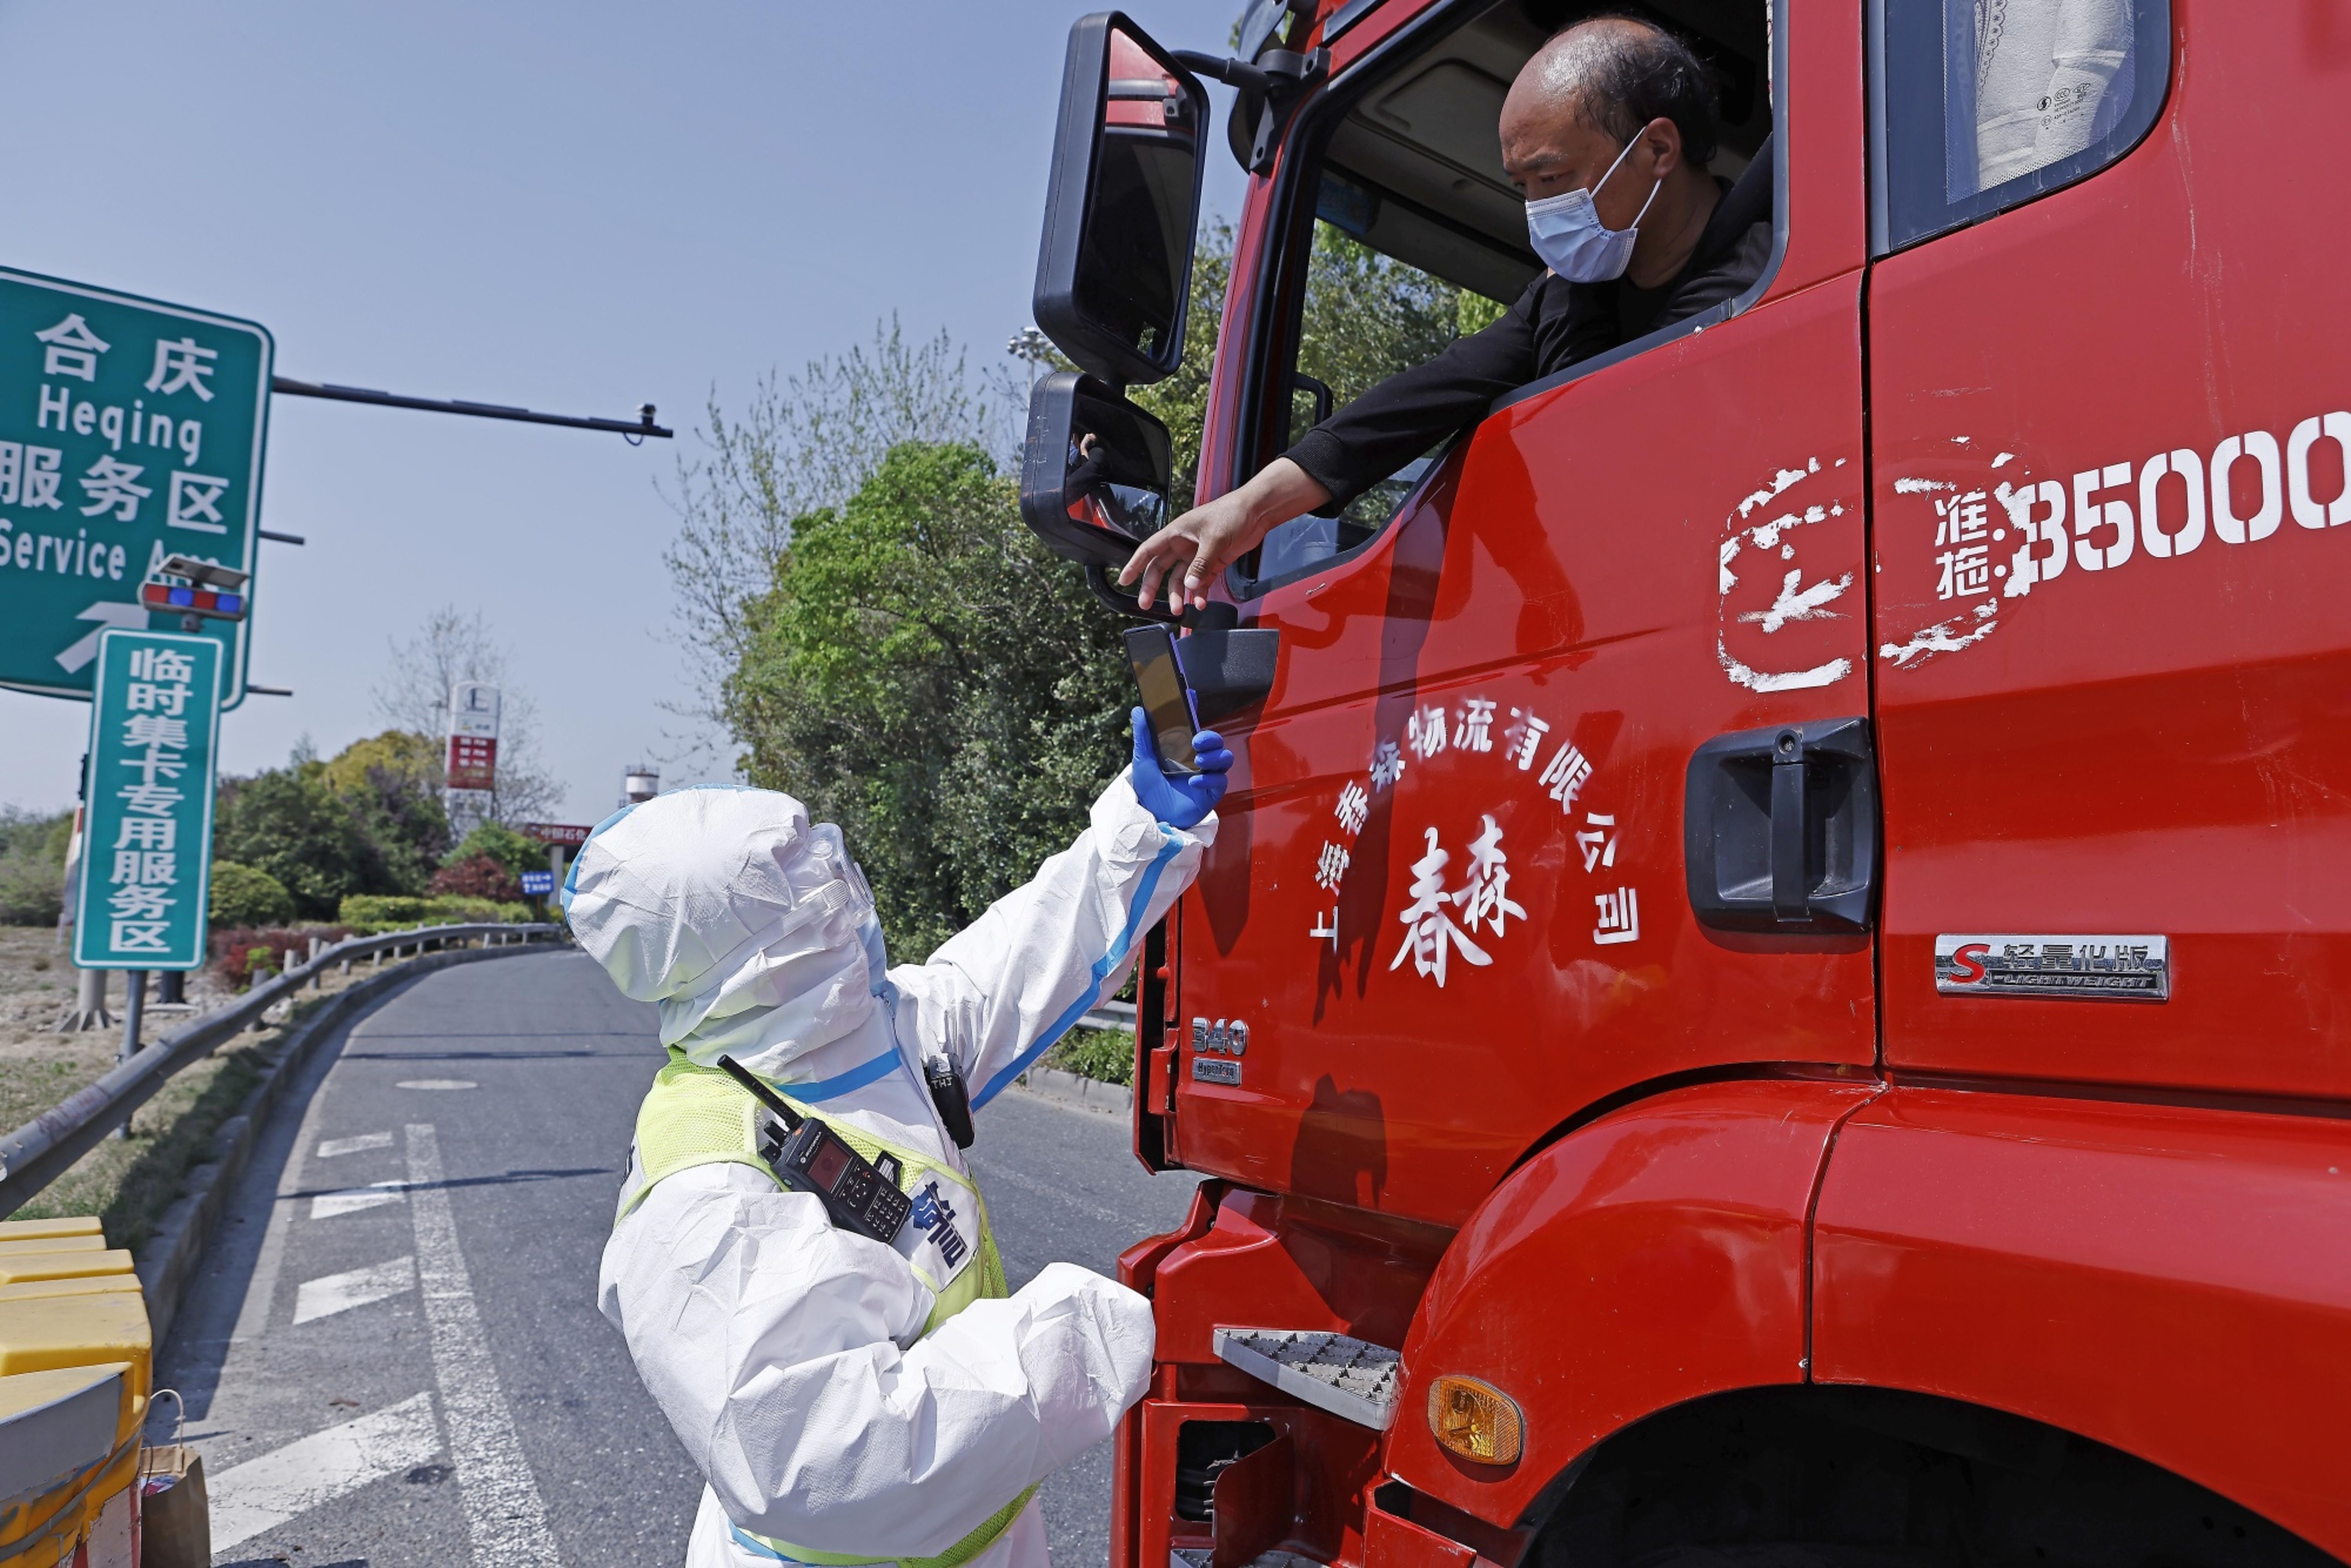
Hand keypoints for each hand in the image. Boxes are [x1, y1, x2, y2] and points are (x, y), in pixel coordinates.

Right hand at [1117, 458, 1330, 612]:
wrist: (1257, 512)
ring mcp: (1198, 554)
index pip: (1149, 550)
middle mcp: (1184, 544)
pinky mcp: (1213, 562)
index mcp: (1177, 532)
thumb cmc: (1232, 514)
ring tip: (1179, 610)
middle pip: (1161, 569)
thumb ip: (1201, 564)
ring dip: (1178, 594)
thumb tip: (1189, 585)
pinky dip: (1199, 592)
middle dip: (1153, 587)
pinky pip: (1200, 581)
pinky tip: (1200, 603)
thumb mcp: (1214, 538)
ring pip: (1181, 578)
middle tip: (1147, 605)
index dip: (1135, 565)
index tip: (1124, 580)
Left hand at [1129, 708, 1233, 828]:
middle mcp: (1200, 760)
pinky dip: (1208, 780)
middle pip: (1216, 742)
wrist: (1152, 815)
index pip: (1196, 726)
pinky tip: (1193, 782)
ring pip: (1224, 759)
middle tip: (1197, 741)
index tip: (1191, 694)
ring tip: (1198, 762)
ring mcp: (1207, 776)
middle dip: (1211, 738)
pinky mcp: (1211, 793)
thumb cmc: (1150, 788)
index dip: (1196, 709)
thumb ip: (1143, 736)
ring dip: (1214, 757)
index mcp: (1185, 749)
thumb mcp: (1143, 760)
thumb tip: (1139, 710)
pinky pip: (1220, 782)